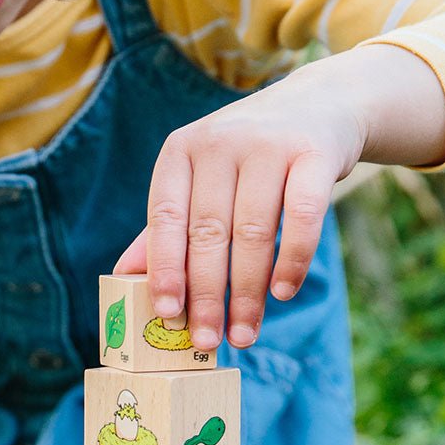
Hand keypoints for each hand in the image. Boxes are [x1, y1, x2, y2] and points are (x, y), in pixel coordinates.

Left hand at [116, 45, 444, 349]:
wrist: (322, 104)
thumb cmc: (247, 159)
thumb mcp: (201, 180)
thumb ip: (167, 227)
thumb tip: (122, 277)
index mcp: (180, 152)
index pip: (165, 218)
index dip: (163, 268)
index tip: (165, 313)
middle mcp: (218, 142)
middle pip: (208, 233)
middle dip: (207, 295)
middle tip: (207, 340)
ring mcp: (267, 144)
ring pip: (252, 232)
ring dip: (248, 292)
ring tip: (246, 333)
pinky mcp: (314, 152)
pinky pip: (301, 216)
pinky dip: (291, 260)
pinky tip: (283, 292)